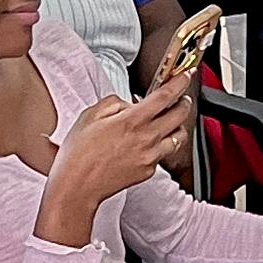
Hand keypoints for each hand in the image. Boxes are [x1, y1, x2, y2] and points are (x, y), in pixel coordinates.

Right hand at [36, 80, 198, 237]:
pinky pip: (163, 154)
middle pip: (179, 115)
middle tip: (181, 97)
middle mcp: (146, 138)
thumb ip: (113, 103)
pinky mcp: (148, 171)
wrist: (77, 187)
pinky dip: (162, 145)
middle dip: (184, 102)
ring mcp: (150, 156)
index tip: (185, 75)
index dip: (180, 82)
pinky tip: (151, 142)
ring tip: (171, 120)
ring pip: (179, 137)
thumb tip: (127, 103)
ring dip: (178, 125)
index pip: (165, 96)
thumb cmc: (78, 154)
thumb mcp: (90, 116)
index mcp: (132, 121)